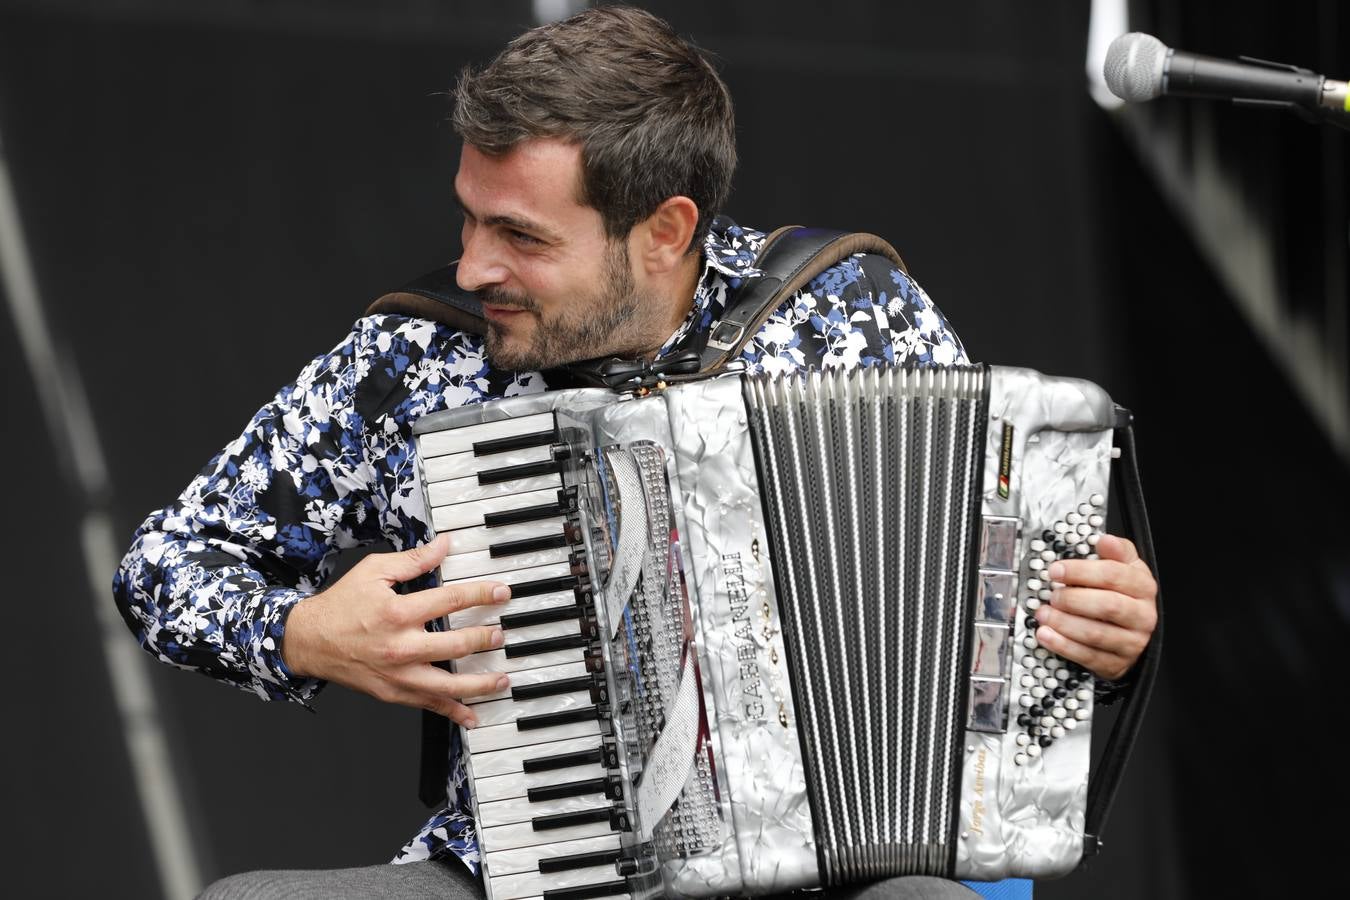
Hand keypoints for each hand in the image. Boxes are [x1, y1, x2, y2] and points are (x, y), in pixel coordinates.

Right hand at [282, 533, 509, 726]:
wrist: (309, 641)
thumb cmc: (341, 605)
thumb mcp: (374, 571)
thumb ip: (413, 560)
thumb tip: (444, 544)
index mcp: (398, 612)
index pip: (452, 600)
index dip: (482, 595)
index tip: (502, 593)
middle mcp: (401, 646)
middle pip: (457, 644)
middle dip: (486, 639)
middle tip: (501, 635)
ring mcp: (398, 674)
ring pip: (449, 685)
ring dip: (481, 684)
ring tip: (502, 679)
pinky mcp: (393, 693)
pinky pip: (429, 705)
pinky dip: (453, 713)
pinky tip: (471, 715)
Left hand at [1033, 534, 1157, 681]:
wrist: (1131, 632)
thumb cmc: (1122, 594)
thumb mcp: (1124, 567)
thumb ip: (1116, 551)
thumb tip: (1104, 540)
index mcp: (1143, 587)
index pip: (1114, 575)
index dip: (1081, 571)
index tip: (1056, 570)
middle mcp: (1142, 615)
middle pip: (1108, 605)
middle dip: (1073, 599)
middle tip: (1051, 595)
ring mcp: (1132, 642)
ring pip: (1097, 634)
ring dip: (1064, 623)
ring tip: (1043, 614)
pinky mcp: (1116, 663)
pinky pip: (1088, 656)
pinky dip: (1063, 645)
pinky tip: (1045, 635)